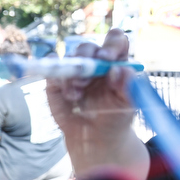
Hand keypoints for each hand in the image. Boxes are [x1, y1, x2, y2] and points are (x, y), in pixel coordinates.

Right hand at [47, 29, 140, 176]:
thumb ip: (126, 86)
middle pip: (89, 47)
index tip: (106, 58)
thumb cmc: (115, 117)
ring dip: (73, 74)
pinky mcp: (57, 81)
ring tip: (77, 95)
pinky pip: (52, 67)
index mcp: (116, 62)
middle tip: (86, 80)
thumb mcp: (127, 105)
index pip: (115, 40)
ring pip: (71, 58)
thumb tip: (119, 70)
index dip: (111, 44)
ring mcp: (76, 70)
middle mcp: (95, 62)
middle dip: (86, 59)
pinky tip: (65, 92)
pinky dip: (55, 75)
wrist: (95, 138)